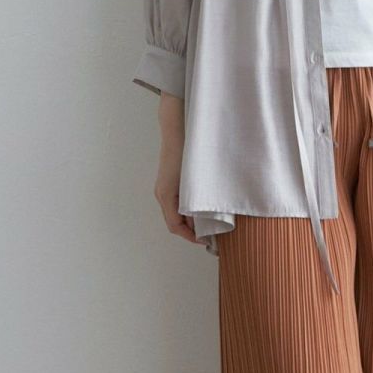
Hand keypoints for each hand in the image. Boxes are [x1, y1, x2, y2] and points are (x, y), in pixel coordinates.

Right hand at [155, 100, 200, 245]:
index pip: (175, 227)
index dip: (191, 237)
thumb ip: (197, 202)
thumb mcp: (194, 181)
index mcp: (166, 196)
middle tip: (211, 235)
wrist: (177, 130)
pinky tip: (202, 208)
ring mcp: (163, 189)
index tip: (206, 242)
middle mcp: (161, 194)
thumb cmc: (187, 153)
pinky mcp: (168, 183)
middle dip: (191, 231)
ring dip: (190, 221)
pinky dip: (188, 211)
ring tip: (209, 223)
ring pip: (175, 214)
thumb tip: (206, 221)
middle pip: (174, 223)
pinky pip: (176, 204)